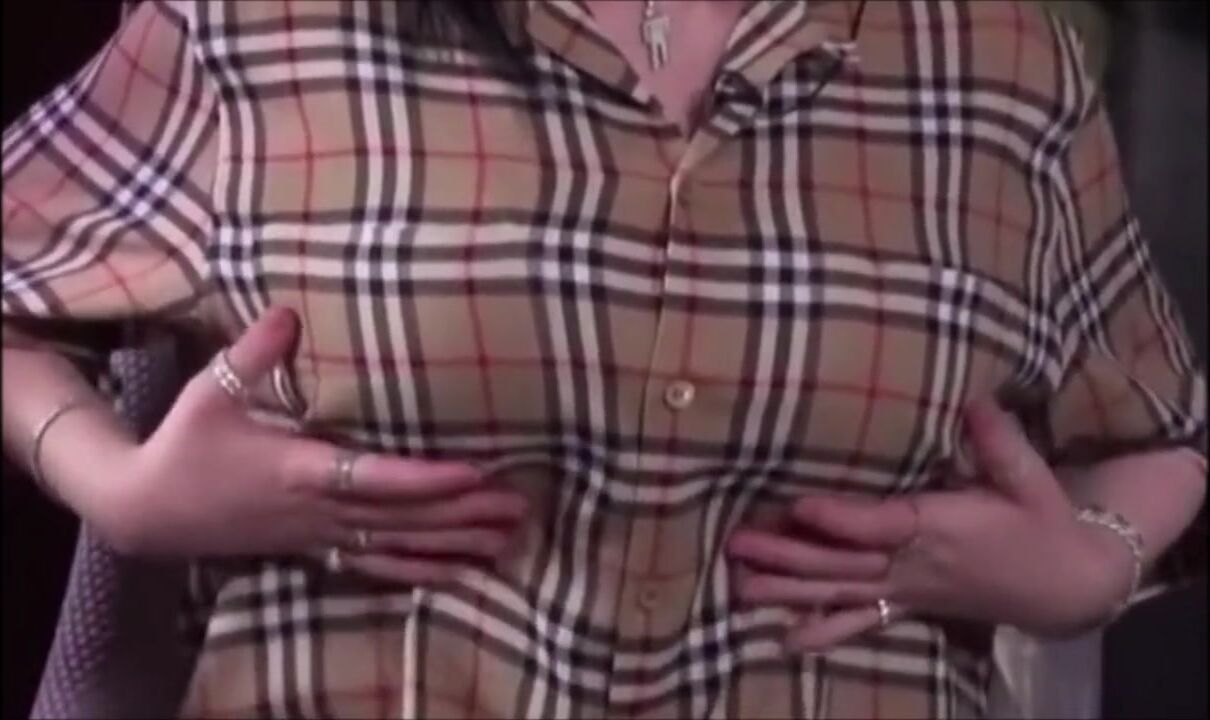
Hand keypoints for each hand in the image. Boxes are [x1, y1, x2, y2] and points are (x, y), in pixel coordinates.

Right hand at [91, 307, 527, 585]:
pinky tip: (455, 573)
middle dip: (463, 514)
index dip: (429, 478)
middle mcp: (318, 510)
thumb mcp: (211, 392)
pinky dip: (419, 570)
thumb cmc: (184, 445)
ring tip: (505, 543)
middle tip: (517, 507)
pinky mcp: (315, 549)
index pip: (377, 478)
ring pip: (397, 546)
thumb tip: (290, 312)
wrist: (148, 510)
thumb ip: (254, 352)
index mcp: (300, 470)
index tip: (476, 471)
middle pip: (403, 517)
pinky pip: (375, 565)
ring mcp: (319, 536)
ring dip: (453, 545)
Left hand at [726, 399, 1135, 651]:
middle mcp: (914, 565)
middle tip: (736, 545)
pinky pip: (860, 623)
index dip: (841, 519)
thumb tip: (976, 398)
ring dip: (788, 591)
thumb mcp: (1032, 480)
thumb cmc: (1043, 524)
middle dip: (787, 556)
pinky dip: (823, 633)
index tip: (799, 506)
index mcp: (941, 529)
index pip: (882, 525)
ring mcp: (906, 592)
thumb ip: (1001, 441)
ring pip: (839, 593)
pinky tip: (785, 640)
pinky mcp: (906, 607)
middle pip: (843, 563)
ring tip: (739, 588)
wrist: (1065, 586)